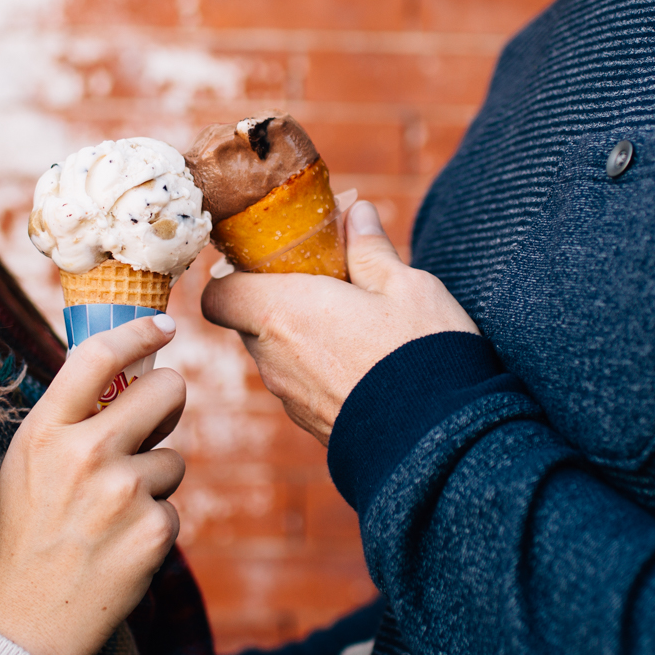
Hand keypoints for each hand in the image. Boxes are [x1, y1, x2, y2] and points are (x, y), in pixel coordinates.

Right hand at [0, 315, 185, 654]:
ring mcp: (123, 493)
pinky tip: (116, 548)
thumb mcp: (27, 462)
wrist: (21, 624)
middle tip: (154, 422)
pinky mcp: (154, 532)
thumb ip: (70, 418)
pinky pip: (173, 508)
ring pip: (174, 457)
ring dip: (154, 480)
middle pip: (166, 390)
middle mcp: (85, 453)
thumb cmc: (24, 534)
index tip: (163, 324)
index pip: (98, 355)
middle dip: (168, 401)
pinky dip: (153, 526)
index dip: (139, 331)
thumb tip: (127, 372)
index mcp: (44, 429)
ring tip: (109, 515)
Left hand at [200, 201, 477, 443]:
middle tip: (325, 283)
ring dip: (302, 336)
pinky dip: (318, 369)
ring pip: (277, 355)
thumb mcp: (406, 286)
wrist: (437, 442)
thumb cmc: (419, 353)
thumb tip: (355, 212)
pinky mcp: (311, 425)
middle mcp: (274, 358)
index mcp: (283, 312)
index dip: (234, 276)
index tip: (268, 261)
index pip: (217, 296)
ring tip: (354, 323)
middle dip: (279, 300)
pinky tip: (363, 361)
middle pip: (251, 322)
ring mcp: (290, 398)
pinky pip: (300, 385)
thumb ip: (371, 249)